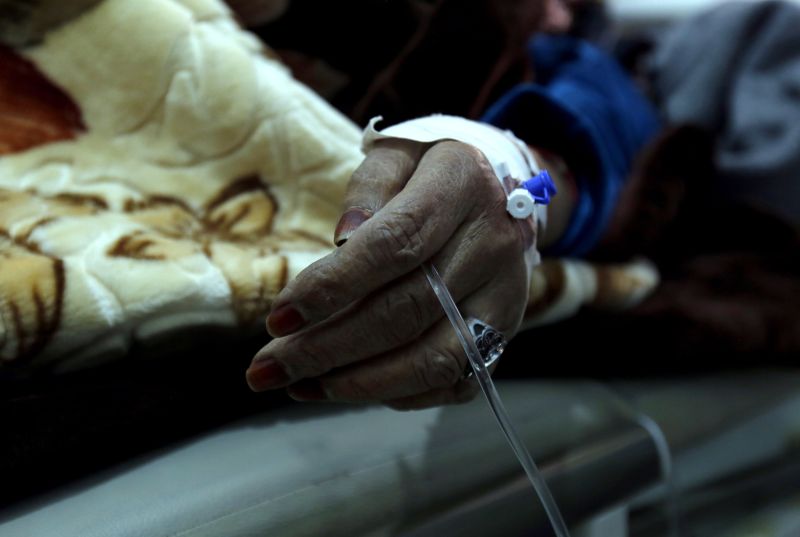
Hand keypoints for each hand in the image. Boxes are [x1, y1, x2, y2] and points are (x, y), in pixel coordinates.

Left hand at [246, 139, 533, 409]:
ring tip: (299, 385)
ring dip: (358, 383)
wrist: (495, 192)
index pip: (395, 245)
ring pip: (434, 358)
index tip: (279, 318)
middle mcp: (493, 245)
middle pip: (406, 311)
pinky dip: (395, 393)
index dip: (333, 286)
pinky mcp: (505, 332)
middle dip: (328, 348)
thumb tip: (342, 243)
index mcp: (462, 186)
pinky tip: (345, 387)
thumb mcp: (397, 155)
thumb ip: (368, 190)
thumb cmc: (428, 173)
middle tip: (268, 369)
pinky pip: (453, 380)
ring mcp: (505, 296)